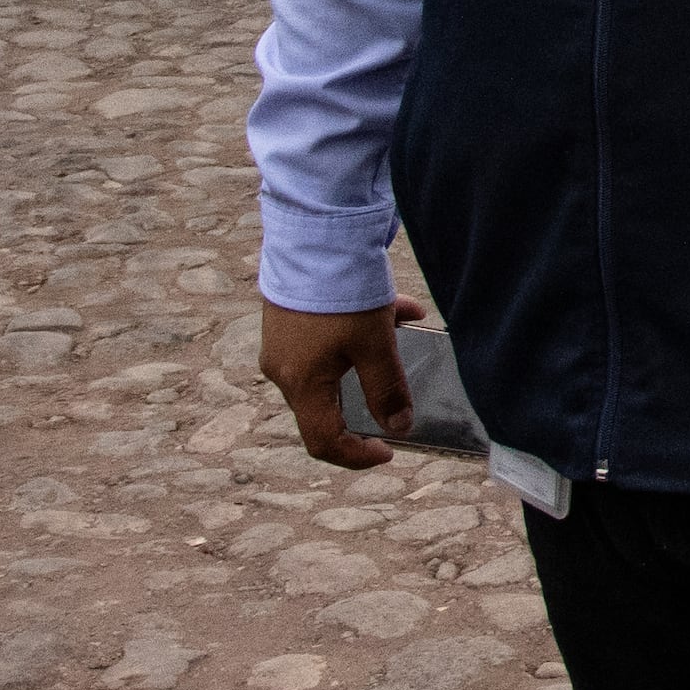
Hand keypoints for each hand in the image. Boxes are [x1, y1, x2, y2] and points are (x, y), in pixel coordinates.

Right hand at [260, 290, 429, 467]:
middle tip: (399, 396)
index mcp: (301, 384)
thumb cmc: (340, 293)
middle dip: (366, 401)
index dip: (356, 456)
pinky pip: (328, 338)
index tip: (388, 450)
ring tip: (406, 328)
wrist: (311, 234)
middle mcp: (284, 369)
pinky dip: (360, 332)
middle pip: (326, 405)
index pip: (322, 441)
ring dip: (370, 357)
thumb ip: (387, 390)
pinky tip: (398, 307)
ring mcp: (283, 342)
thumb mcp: (374, 345)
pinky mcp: (288, 317)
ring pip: (333, 365)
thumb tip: (399, 427)